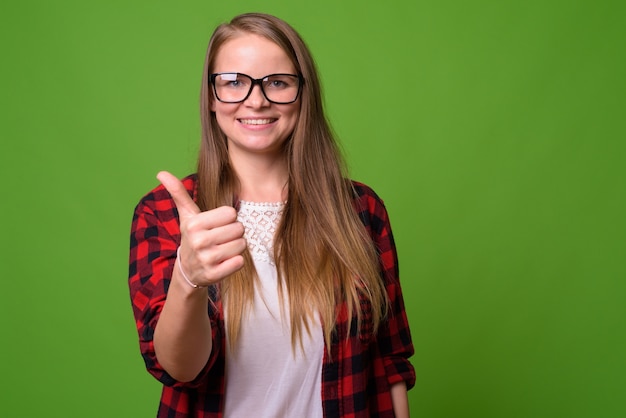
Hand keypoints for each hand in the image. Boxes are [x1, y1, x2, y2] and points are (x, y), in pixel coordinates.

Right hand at [157, 171, 246, 285]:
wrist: (188, 270)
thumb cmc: (193, 236)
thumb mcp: (187, 215)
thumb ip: (178, 193)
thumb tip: (161, 172)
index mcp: (194, 224)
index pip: (231, 213)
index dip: (228, 219)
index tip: (217, 225)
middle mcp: (199, 241)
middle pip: (239, 228)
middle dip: (233, 233)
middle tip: (221, 238)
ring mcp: (206, 259)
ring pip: (241, 245)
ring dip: (236, 247)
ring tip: (222, 249)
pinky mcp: (214, 275)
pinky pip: (239, 262)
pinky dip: (236, 262)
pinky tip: (224, 262)